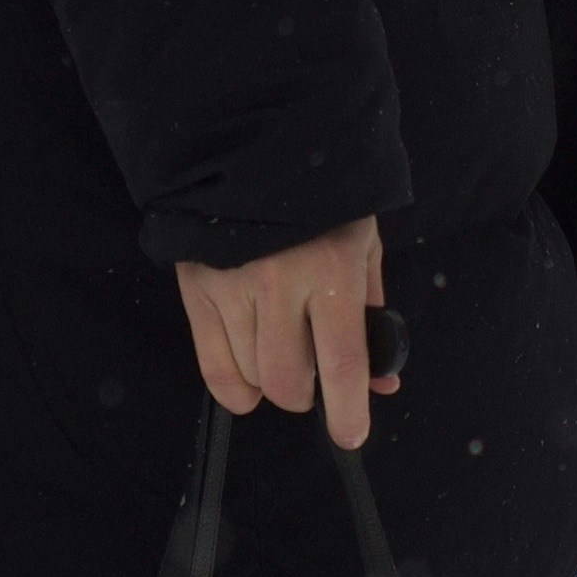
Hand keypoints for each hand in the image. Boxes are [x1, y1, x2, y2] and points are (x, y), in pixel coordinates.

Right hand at [177, 217, 389, 451]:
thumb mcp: (363, 246)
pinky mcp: (196, 287)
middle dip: (306, 395)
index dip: (349, 410)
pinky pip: (212, 366)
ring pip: (250, 377)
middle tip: (314, 379)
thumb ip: (372, 315)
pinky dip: (234, 387)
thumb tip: (381, 380)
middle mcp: (279, 283)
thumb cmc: (325, 198)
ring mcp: (231, 287)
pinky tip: (248, 382)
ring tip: (282, 356)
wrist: (257, 143)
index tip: (351, 433)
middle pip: (287, 381)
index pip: (341, 364)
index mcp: (331, 270)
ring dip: (272, 383)